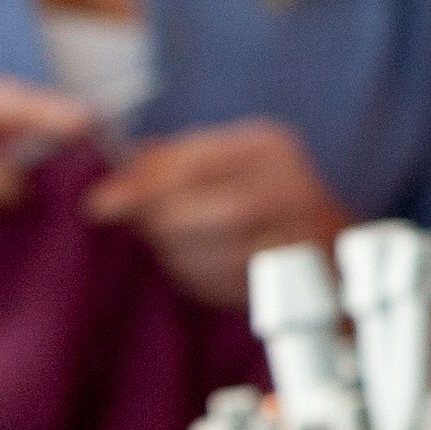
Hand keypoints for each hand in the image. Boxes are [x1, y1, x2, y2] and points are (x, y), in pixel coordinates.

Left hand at [86, 121, 355, 303]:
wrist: (330, 251)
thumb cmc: (259, 200)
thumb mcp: (222, 163)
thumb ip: (171, 162)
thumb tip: (116, 171)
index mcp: (268, 146)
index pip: (200, 159)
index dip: (146, 183)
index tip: (100, 203)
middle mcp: (295, 185)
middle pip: (223, 209)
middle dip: (168, 225)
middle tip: (141, 232)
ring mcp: (306, 234)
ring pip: (229, 251)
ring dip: (183, 256)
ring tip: (172, 252)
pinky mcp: (301, 276)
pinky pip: (238, 283)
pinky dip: (206, 280)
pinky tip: (201, 270)